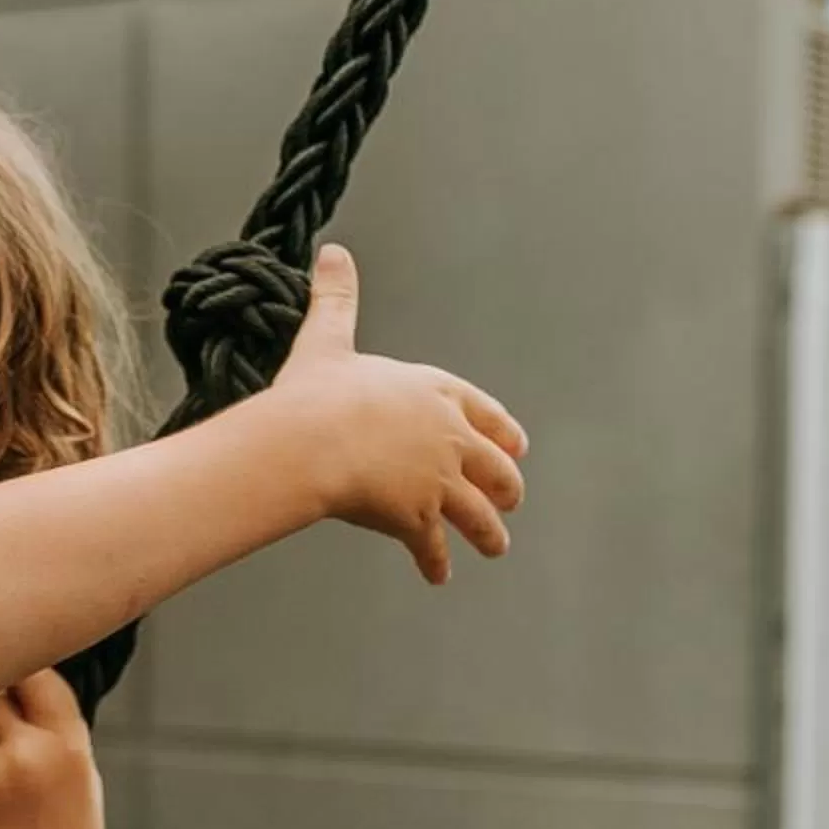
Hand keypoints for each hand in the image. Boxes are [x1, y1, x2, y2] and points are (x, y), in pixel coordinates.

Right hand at [269, 242, 528, 582]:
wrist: (313, 441)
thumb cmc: (315, 393)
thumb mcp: (327, 339)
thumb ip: (336, 299)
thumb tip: (332, 252)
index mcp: (431, 391)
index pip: (479, 410)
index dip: (498, 429)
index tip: (515, 445)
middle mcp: (446, 436)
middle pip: (491, 465)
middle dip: (504, 484)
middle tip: (512, 500)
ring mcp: (438, 479)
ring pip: (477, 512)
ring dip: (488, 532)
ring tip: (495, 547)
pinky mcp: (418, 516)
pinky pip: (433, 545)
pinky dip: (436, 562)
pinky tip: (439, 575)